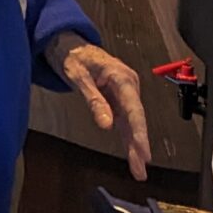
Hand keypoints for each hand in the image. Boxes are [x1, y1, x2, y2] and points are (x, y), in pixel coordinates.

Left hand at [50, 37, 150, 180]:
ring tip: (138, 169)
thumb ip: (94, 99)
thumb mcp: (78, 76)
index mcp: (122, 77)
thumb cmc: (74, 55)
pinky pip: (124, 120)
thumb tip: (106, 124)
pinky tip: (132, 154)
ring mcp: (124, 93)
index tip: (143, 151)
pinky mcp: (118, 99)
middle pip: (136, 118)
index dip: (139, 132)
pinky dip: (127, 136)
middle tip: (141, 168)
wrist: (69, 43)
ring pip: (131, 122)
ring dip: (134, 145)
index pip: (133, 108)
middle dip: (139, 144)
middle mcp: (128, 85)